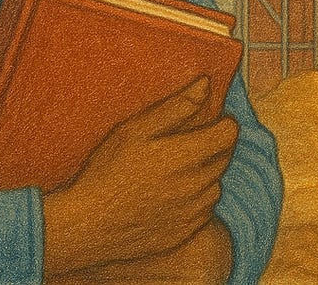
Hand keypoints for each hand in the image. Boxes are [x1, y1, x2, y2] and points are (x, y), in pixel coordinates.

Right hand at [43, 77, 237, 277]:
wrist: (88, 225)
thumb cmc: (108, 170)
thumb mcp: (136, 129)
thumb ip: (177, 106)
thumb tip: (205, 85)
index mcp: (188, 156)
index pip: (229, 133)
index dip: (222, 123)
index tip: (207, 122)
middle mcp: (197, 186)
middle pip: (224, 158)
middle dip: (213, 147)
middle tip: (184, 144)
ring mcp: (193, 213)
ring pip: (215, 186)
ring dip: (205, 175)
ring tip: (175, 172)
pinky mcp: (185, 233)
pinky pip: (203, 212)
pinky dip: (195, 201)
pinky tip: (169, 196)